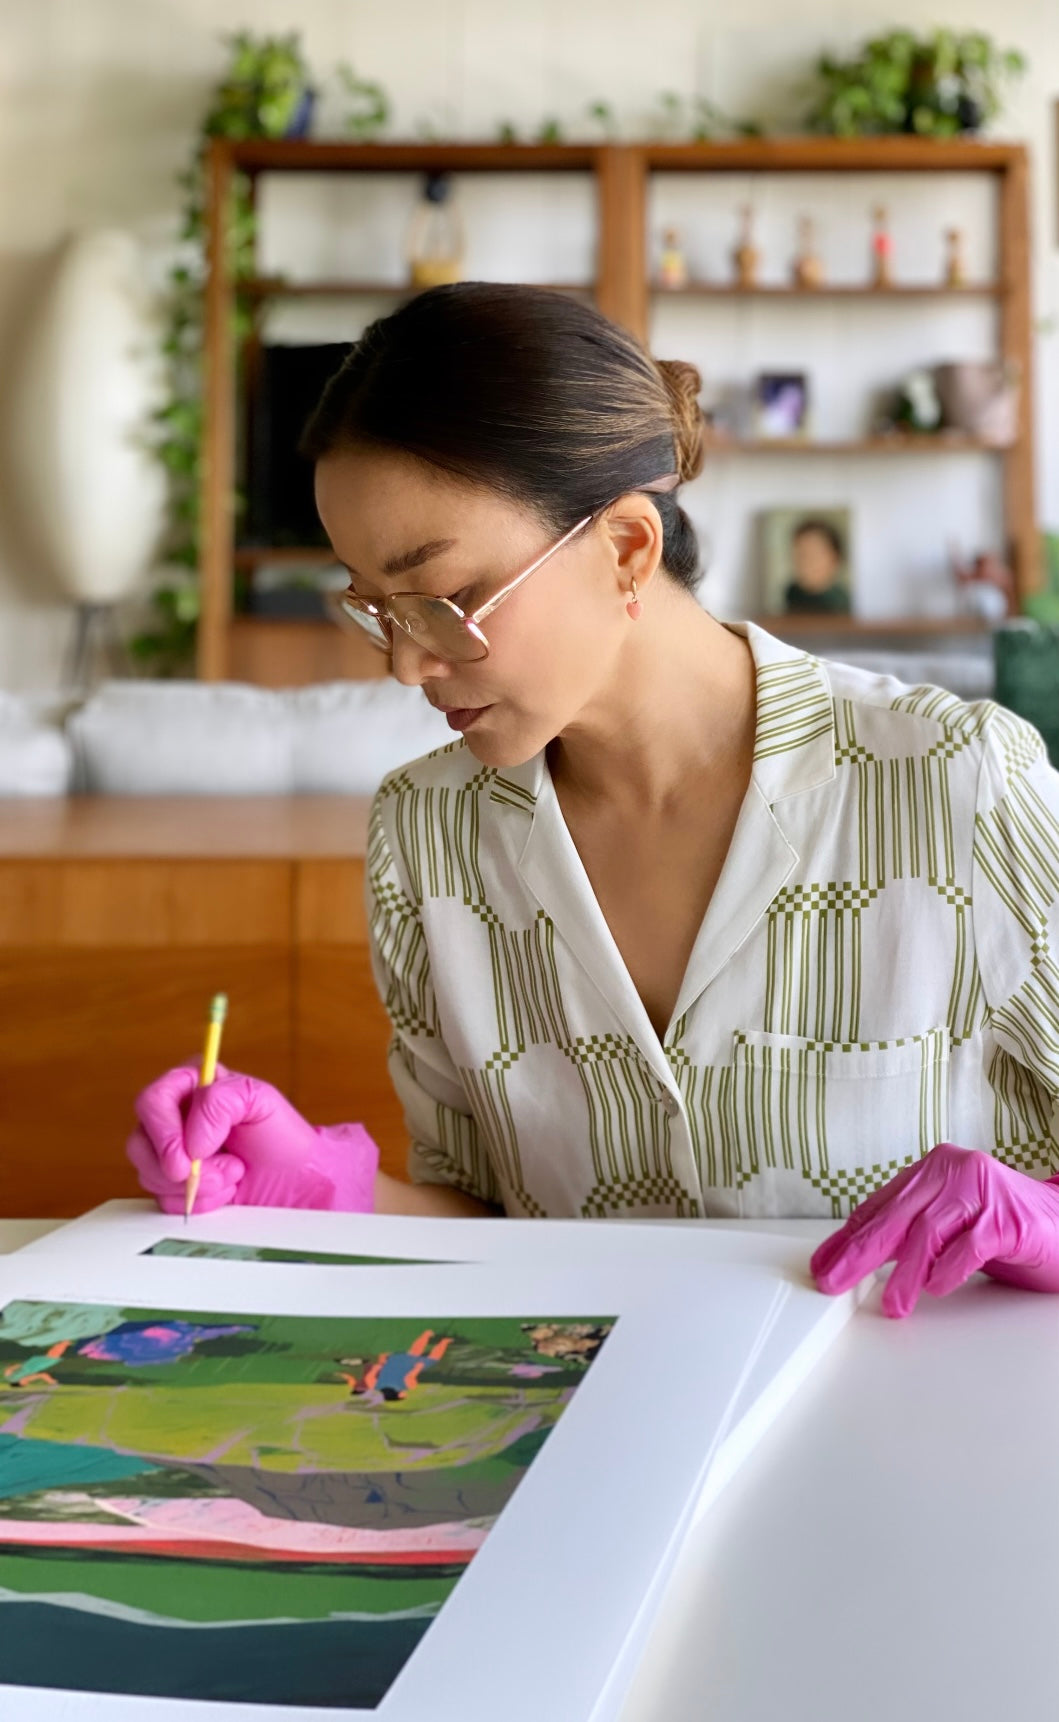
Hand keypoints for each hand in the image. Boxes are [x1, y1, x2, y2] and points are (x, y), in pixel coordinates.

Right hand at [127, 1065, 378, 1216]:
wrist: (297, 1181)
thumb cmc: (282, 1137)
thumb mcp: (260, 1101)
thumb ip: (220, 1103)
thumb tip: (191, 1139)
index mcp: (191, 1084)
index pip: (152, 1101)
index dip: (164, 1131)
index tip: (187, 1157)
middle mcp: (175, 1116)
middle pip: (141, 1141)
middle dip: (179, 1166)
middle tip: (219, 1174)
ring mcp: (172, 1152)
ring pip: (149, 1173)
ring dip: (196, 1184)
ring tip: (233, 1175)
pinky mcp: (175, 1185)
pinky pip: (163, 1199)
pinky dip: (198, 1202)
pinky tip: (226, 1191)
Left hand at [811, 1142, 1058, 1318]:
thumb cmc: (1004, 1227)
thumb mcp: (948, 1225)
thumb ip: (908, 1234)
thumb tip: (856, 1258)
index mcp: (932, 1169)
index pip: (880, 1205)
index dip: (848, 1237)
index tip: (823, 1264)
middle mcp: (953, 1171)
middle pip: (896, 1216)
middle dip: (860, 1253)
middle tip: (834, 1281)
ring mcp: (982, 1192)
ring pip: (928, 1233)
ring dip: (905, 1275)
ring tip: (893, 1305)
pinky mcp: (1008, 1219)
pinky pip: (969, 1246)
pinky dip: (949, 1270)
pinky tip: (937, 1288)